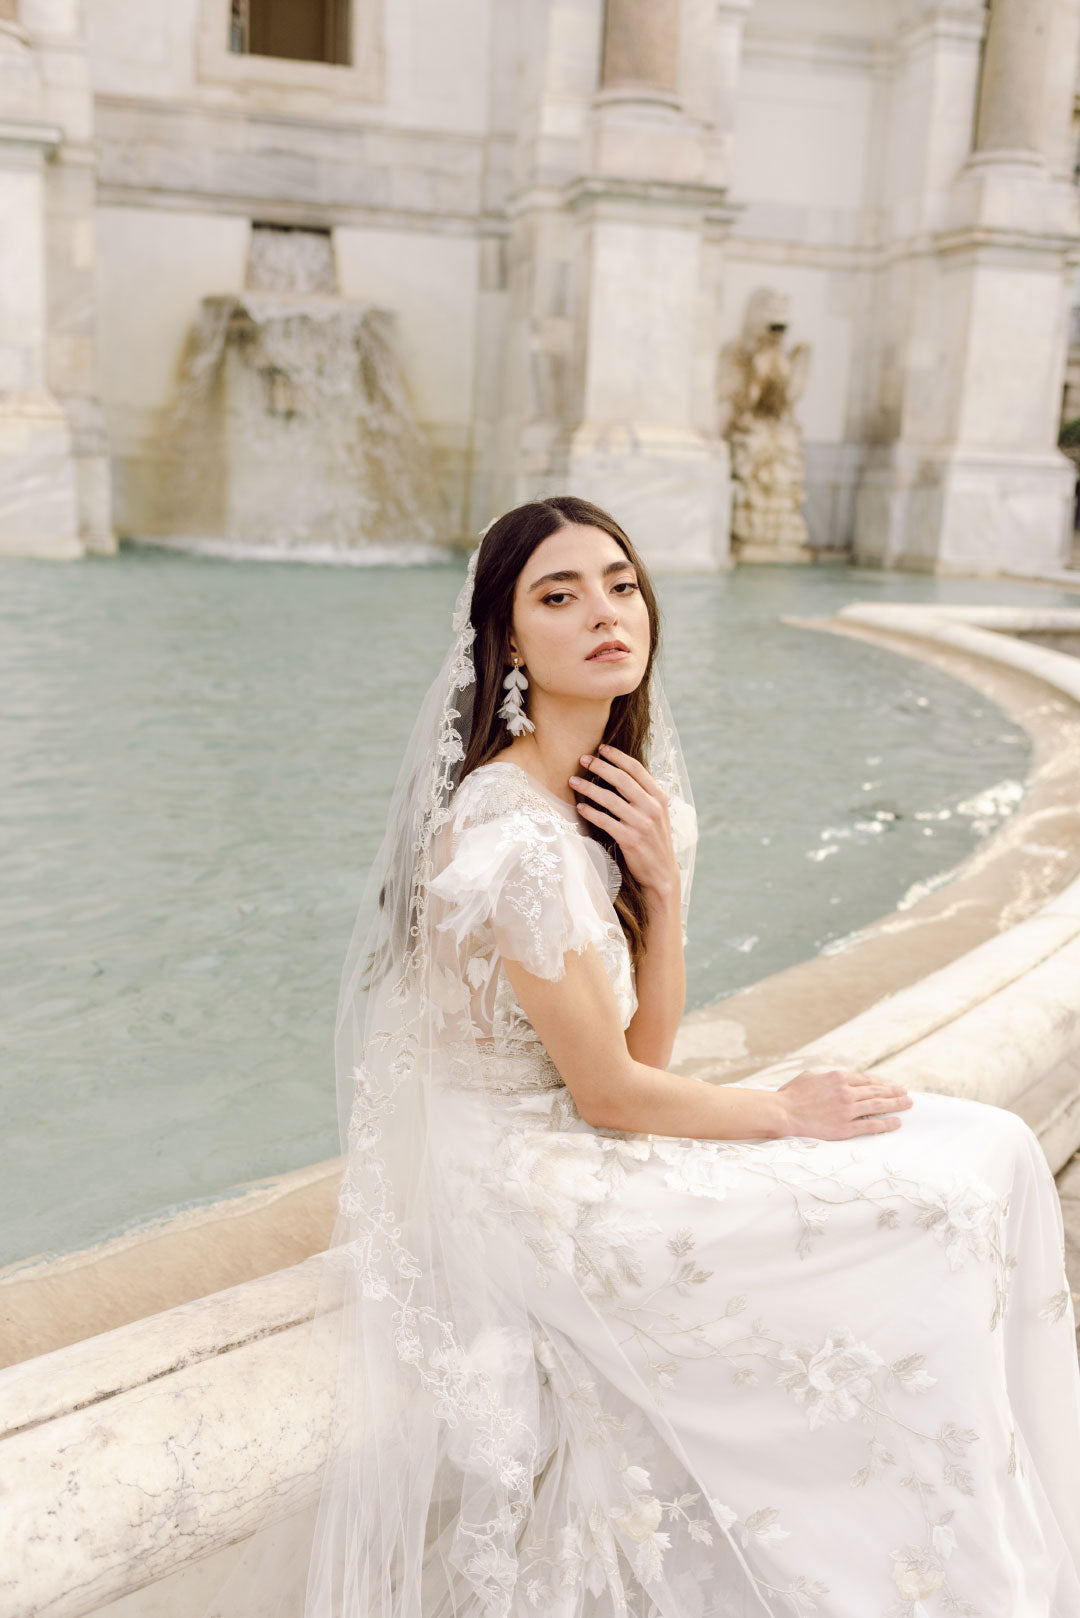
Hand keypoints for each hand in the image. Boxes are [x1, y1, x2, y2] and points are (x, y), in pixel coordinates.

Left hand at [569, 743, 680, 901]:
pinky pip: (605, 821)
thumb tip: (620, 774)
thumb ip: (643, 795)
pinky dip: (591, 812)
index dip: (618, 756)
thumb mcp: (656, 814)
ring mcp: (642, 824)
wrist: (662, 873)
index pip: (637, 769)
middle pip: (621, 779)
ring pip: (610, 799)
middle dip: (600, 766)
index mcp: (659, 797)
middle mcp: (652, 808)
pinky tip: (580, 807)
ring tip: (573, 781)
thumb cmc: (654, 840)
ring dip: (589, 788)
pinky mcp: (630, 839)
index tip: (601, 748)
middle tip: (583, 759)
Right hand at [775, 1068, 912, 1140]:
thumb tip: (835, 1077)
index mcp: (838, 1078)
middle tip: (907, 1093)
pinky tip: (897, 1122)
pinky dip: (886, 1123)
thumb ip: (826, 1076)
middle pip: (877, 1091)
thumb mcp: (809, 1076)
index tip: (891, 1086)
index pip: (866, 1080)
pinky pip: (871, 1125)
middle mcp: (847, 1092)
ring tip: (908, 1104)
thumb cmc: (792, 1095)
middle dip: (894, 1092)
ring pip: (878, 1106)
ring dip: (896, 1105)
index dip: (881, 1083)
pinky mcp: (845, 1127)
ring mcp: (848, 1110)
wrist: (783, 1113)